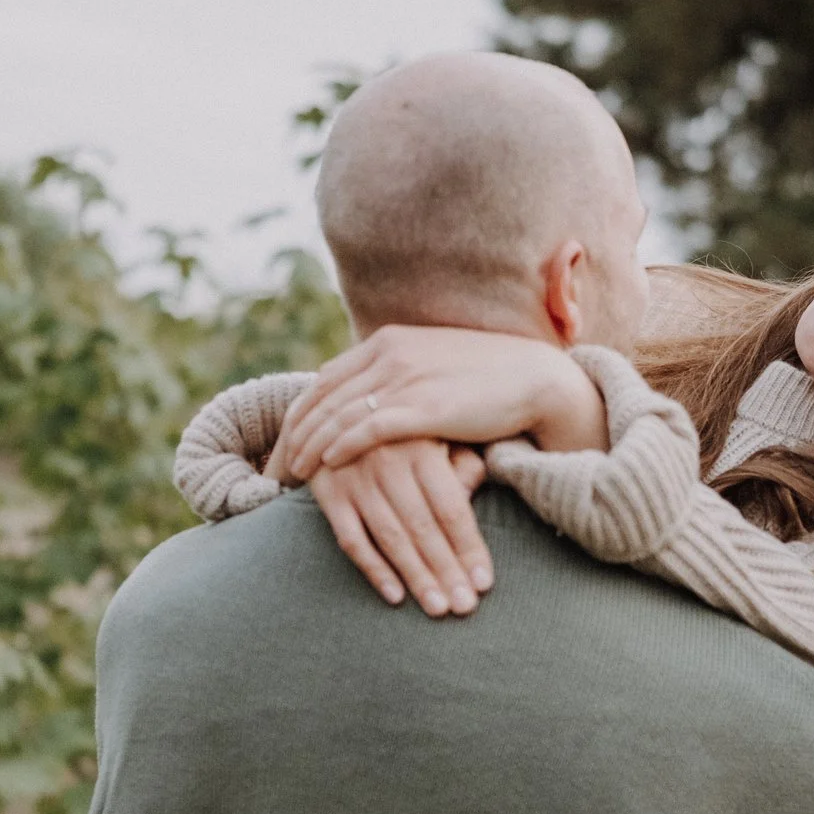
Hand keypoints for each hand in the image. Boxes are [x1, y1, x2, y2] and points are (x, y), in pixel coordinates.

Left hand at [272, 325, 607, 481]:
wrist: (534, 378)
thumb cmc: (486, 378)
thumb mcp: (432, 365)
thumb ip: (398, 375)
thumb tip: (369, 397)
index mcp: (388, 341)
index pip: (326, 379)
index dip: (302, 411)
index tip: (286, 439)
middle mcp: (389, 354)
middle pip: (322, 397)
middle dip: (296, 432)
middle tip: (279, 463)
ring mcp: (405, 379)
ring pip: (339, 414)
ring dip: (311, 445)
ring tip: (294, 472)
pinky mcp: (423, 406)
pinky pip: (368, 428)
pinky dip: (341, 446)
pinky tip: (327, 464)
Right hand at [308, 440, 491, 616]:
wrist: (337, 405)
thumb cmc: (406, 428)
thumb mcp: (439, 432)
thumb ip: (463, 461)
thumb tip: (475, 492)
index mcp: (421, 444)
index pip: (451, 507)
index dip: (468, 547)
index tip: (484, 583)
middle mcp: (387, 460)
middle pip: (423, 527)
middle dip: (446, 570)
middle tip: (464, 607)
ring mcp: (355, 477)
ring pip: (390, 537)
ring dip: (416, 577)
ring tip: (437, 608)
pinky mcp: (328, 492)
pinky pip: (351, 539)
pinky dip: (373, 569)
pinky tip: (395, 596)